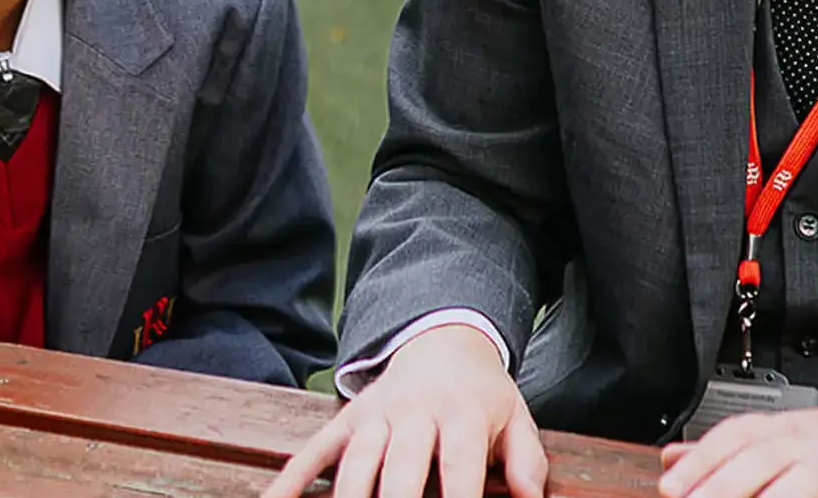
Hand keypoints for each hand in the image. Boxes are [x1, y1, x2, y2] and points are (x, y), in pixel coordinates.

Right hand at [262, 325, 547, 497]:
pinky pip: (315, 450)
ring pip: (356, 464)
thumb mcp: (516, 418)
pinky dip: (291, 478)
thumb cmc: (482, 396)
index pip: (459, 466)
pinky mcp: (348, 420)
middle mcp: (415, 414)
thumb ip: (526, 462)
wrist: (445, 339)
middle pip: (400, 469)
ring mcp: (376, 416)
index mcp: (462, 415)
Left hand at [657, 391, 817, 497]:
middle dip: (725, 485)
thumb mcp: (801, 437)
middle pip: (767, 455)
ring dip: (777, 495)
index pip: (741, 434)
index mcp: (798, 428)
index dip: (703, 461)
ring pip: (812, 473)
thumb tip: (675, 461)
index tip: (671, 488)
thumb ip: (739, 452)